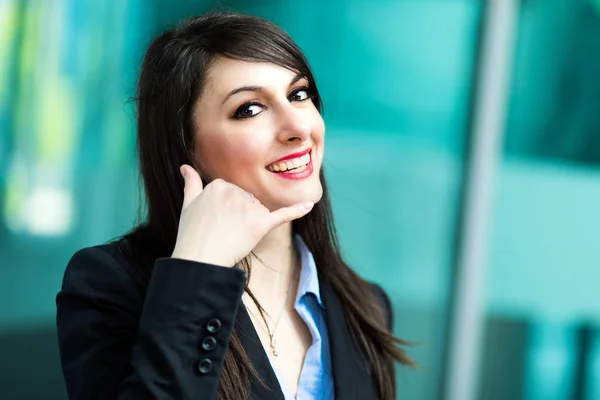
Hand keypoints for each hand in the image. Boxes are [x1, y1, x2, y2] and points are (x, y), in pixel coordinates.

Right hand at [171, 165, 313, 266]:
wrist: (200, 260)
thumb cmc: (192, 234)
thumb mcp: (188, 204)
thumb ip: (191, 183)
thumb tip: (185, 166)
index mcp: (219, 184)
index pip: (233, 192)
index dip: (227, 209)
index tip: (215, 222)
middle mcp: (235, 191)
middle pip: (248, 200)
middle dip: (241, 215)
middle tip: (223, 231)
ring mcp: (249, 207)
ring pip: (260, 210)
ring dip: (252, 223)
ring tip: (233, 235)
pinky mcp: (261, 223)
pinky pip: (282, 215)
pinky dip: (296, 211)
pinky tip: (309, 205)